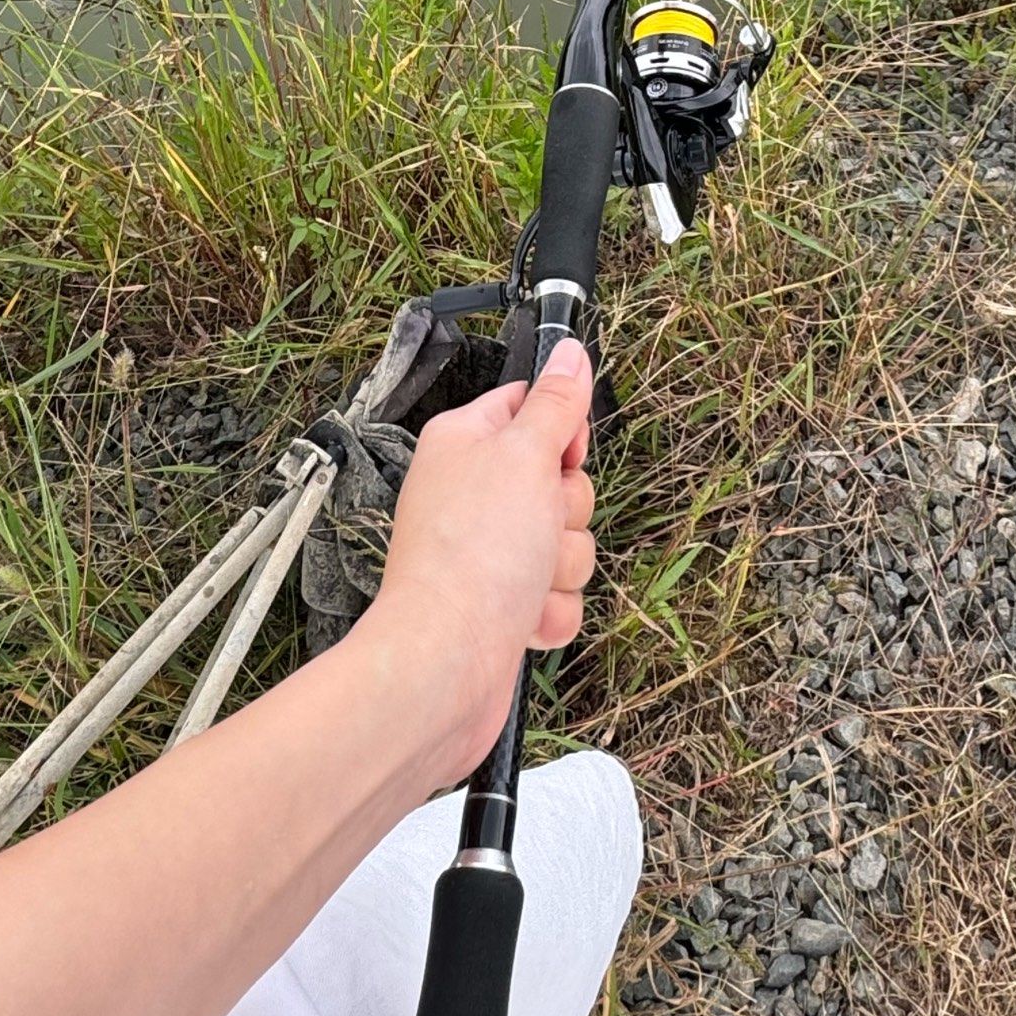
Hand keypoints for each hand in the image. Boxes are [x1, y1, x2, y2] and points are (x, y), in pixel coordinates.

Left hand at [365, 338, 597, 776]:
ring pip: (567, 541)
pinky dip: (550, 610)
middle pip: (562, 481)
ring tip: (524, 581)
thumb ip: (555, 404)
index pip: (531, 407)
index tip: (561, 455)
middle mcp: (474, 494)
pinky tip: (521, 618)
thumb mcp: (524, 457)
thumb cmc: (471, 558)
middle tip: (535, 524)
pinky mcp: (505, 605)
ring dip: (560, 567)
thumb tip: (570, 351)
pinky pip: (560, 594)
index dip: (561, 433)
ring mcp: (490, 552)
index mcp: (465, 443)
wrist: (445, 664)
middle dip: (566, 512)